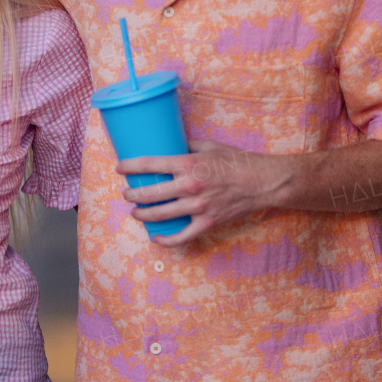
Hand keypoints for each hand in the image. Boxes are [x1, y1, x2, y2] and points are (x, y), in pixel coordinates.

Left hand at [116, 140, 288, 246]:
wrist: (261, 182)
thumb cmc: (236, 161)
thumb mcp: (209, 145)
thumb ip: (187, 145)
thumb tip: (169, 142)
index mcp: (188, 164)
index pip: (150, 165)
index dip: (130, 166)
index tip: (120, 167)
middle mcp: (189, 186)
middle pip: (149, 194)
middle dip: (132, 194)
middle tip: (127, 192)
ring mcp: (198, 207)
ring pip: (160, 215)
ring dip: (142, 214)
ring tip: (135, 211)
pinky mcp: (207, 223)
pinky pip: (181, 237)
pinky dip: (166, 240)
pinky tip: (155, 237)